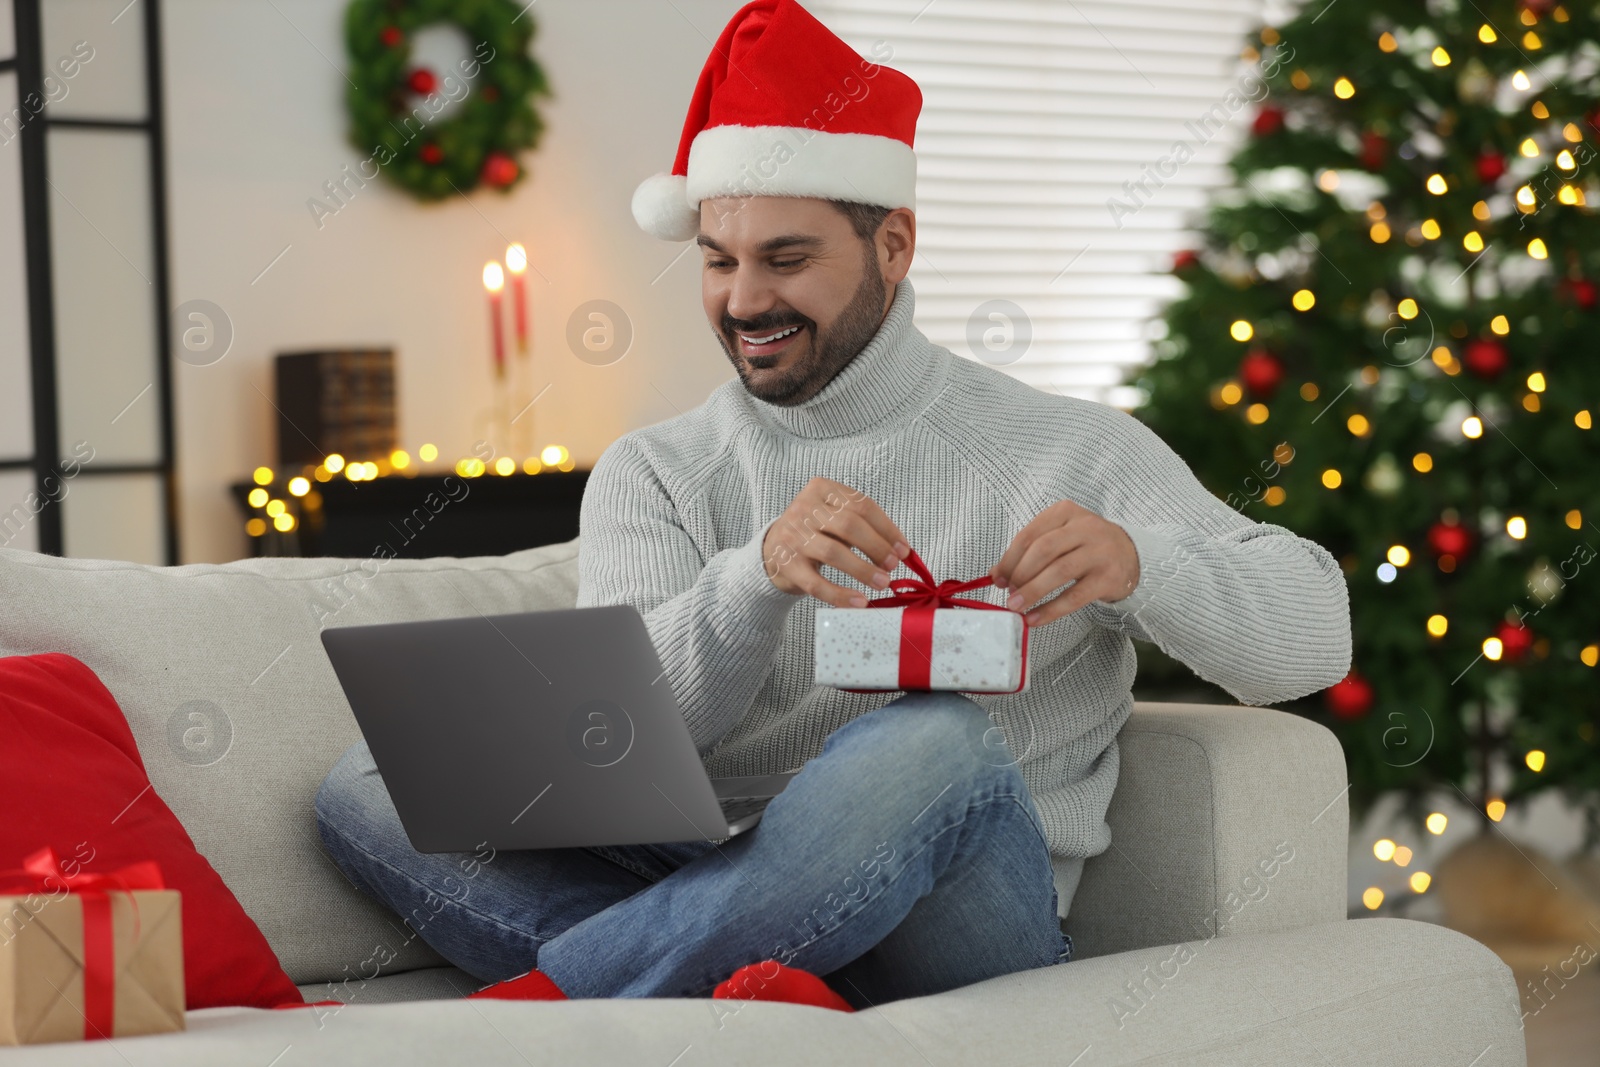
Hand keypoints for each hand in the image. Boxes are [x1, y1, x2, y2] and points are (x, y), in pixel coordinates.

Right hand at [761, 477, 910, 607]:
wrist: (772, 550)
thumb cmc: (814, 531)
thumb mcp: (833, 516)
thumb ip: (863, 526)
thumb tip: (899, 550)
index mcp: (820, 489)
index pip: (861, 504)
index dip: (887, 529)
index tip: (903, 549)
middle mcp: (803, 509)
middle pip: (849, 525)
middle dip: (877, 547)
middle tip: (893, 565)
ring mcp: (793, 537)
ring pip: (833, 553)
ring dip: (863, 570)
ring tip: (883, 582)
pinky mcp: (787, 566)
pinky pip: (817, 583)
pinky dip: (841, 595)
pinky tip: (859, 602)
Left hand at [988, 500, 1139, 625]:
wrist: (1131, 555)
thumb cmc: (1086, 546)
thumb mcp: (1059, 538)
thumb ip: (1029, 552)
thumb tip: (997, 575)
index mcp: (1065, 512)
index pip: (1029, 535)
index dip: (1009, 560)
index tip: (998, 579)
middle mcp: (1085, 527)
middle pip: (1043, 550)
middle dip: (1020, 574)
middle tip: (1009, 593)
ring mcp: (1099, 552)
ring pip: (1058, 571)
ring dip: (1032, 592)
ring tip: (1016, 607)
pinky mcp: (1109, 577)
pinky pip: (1075, 596)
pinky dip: (1051, 610)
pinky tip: (1035, 619)